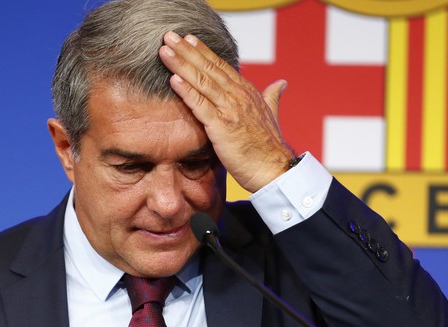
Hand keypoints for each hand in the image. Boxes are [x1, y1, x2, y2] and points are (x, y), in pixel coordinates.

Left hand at [159, 31, 293, 193]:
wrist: (273, 169)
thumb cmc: (268, 147)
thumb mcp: (272, 115)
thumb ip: (272, 97)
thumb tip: (281, 83)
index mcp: (248, 92)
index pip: (221, 66)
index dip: (203, 51)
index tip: (188, 39)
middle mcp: (239, 96)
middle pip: (208, 68)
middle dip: (187, 51)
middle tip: (169, 36)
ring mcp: (230, 109)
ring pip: (202, 82)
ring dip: (181, 64)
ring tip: (165, 51)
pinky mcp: (222, 126)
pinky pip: (201, 105)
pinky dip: (187, 91)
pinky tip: (173, 79)